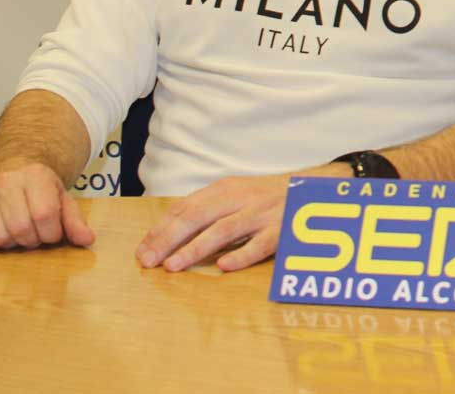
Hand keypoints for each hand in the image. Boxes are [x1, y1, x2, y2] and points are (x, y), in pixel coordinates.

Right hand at [0, 162, 95, 250]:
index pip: (44, 216)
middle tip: (35, 231)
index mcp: (35, 175)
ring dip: (12, 243)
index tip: (52, 231)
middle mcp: (5, 181)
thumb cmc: (40, 187)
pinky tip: (0, 229)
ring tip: (18, 229)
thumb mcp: (62, 198)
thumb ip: (75, 221)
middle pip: (20, 229)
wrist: (13, 168)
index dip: (51, 233)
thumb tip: (87, 240)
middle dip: (33, 239)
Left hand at [136, 173, 307, 272]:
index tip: (142, 249)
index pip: (185, 207)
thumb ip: (207, 209)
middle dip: (169, 238)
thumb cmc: (266, 198)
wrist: (312, 189)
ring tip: (173, 266)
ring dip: (196, 248)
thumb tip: (167, 232)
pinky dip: (241, 255)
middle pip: (198, 216)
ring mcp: (261, 214)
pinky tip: (223, 266)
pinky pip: (260, 244)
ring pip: (224, 230)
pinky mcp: (282, 230)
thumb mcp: (235, 194)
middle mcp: (240, 198)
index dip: (161, 228)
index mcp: (225, 189)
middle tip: (148, 261)